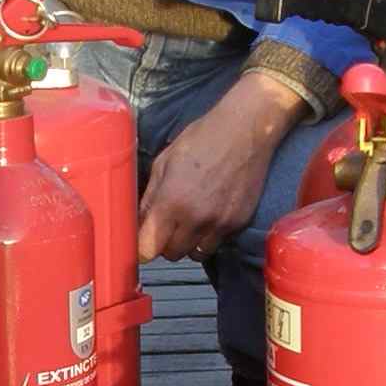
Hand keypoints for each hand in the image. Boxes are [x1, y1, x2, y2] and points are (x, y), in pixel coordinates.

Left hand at [135, 69, 309, 263]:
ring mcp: (219, 224)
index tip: (142, 241)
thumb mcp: (165, 161)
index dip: (142, 247)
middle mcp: (195, 219)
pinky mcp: (238, 223)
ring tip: (190, 220)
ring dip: (188, 242)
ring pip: (195, 254)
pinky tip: (210, 213)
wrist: (246, 131)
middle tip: (167, 224)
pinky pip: (217, 242)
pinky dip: (209, 235)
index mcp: (171, 202)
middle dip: (164, 243)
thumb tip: (139, 221)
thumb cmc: (203, 138)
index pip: (148, 249)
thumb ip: (150, 196)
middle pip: (171, 254)